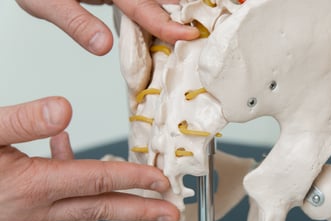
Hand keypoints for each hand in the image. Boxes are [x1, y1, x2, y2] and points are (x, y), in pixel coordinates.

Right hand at [0, 96, 179, 220]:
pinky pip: (57, 207)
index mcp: (33, 186)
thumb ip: (24, 122)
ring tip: (125, 179)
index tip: (161, 181)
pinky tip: (60, 160)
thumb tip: (64, 110)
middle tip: (171, 213)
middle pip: (101, 208)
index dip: (134, 178)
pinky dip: (69, 186)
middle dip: (141, 210)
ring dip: (105, 194)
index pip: (98, 180)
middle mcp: (36, 211)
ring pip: (79, 207)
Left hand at [15, 0, 198, 55]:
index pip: (143, 8)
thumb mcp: (46, 2)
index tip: (190, 36)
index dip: (166, 24)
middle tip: (224, 8)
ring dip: (184, 2)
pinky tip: (183, 9)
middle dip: (190, 3)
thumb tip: (103, 47)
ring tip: (212, 9)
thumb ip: (76, 22)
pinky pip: (148, 2)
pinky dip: (166, 7)